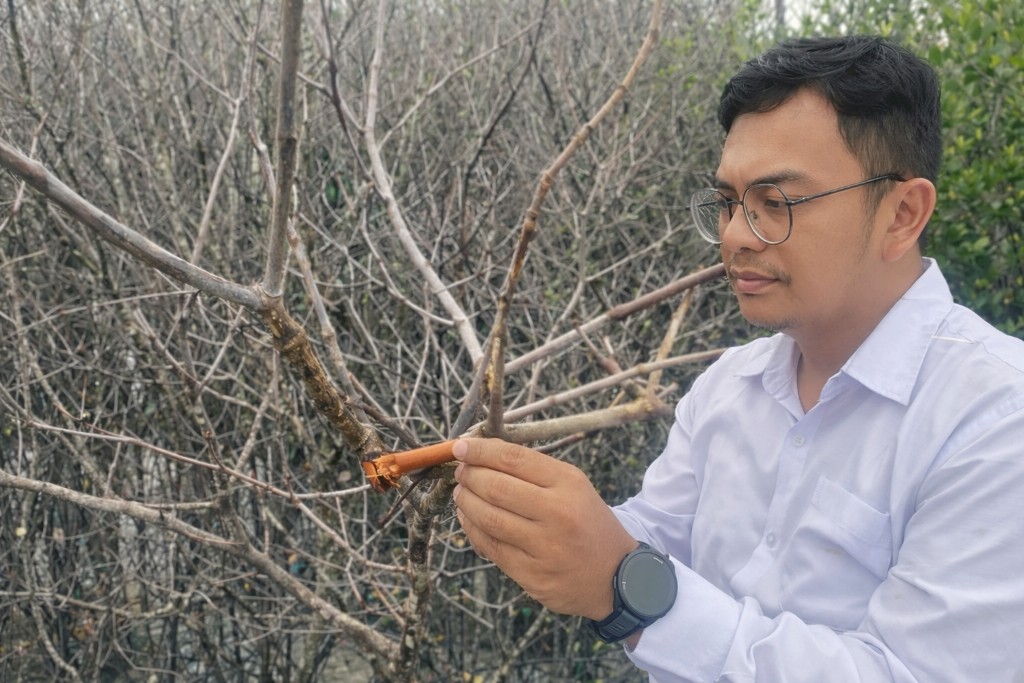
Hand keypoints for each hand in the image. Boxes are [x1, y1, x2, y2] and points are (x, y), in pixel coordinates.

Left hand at [452, 438, 637, 619]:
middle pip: (496, 487)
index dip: (481, 451)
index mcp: (568, 484)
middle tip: (460, 472)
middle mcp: (557, 513)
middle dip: (469, 476)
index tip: (460, 447)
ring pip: (488, 518)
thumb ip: (533, 471)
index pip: (514, 459)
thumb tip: (482, 454)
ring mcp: (544, 547)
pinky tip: (469, 519)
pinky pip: (491, 547)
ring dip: (466, 502)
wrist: (617, 575)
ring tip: (461, 493)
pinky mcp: (532, 575)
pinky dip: (472, 529)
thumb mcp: (574, 487)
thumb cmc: (587, 523)